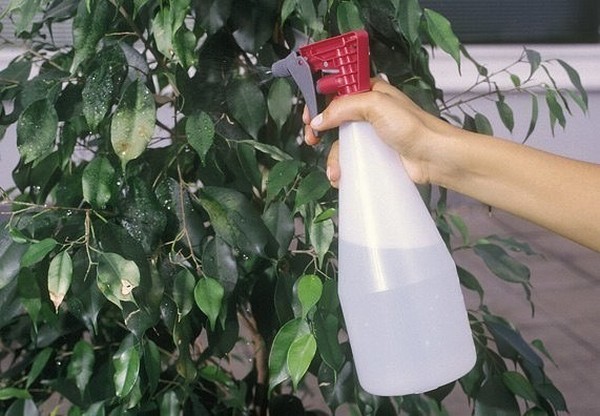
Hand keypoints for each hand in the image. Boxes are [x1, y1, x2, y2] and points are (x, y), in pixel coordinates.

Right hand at [303, 77, 451, 186]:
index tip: (309, 114)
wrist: (433, 157)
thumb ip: (343, 107)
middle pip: (333, 117)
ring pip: (340, 142)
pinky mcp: (373, 154)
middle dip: (319, 129)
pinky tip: (340, 176)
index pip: (336, 89)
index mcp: (369, 90)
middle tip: (312, 138)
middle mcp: (368, 110)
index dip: (319, 99)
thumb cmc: (413, 126)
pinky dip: (342, 168)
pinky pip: (350, 159)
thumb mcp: (375, 105)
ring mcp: (370, 134)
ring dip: (332, 156)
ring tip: (334, 169)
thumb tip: (319, 119)